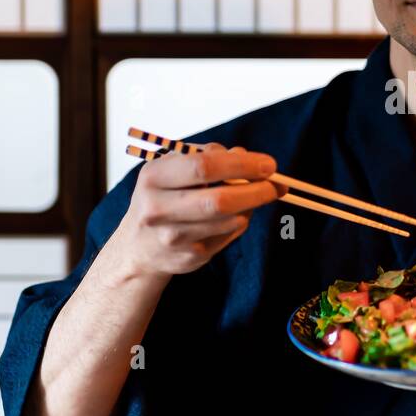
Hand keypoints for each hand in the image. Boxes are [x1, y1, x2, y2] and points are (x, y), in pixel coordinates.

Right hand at [111, 143, 287, 278]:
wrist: (138, 246)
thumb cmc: (163, 196)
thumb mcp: (174, 168)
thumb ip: (209, 157)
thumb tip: (246, 156)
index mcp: (154, 177)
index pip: (205, 167)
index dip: (242, 165)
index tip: (268, 165)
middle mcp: (158, 209)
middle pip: (220, 200)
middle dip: (257, 191)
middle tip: (277, 184)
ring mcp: (173, 237)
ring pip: (230, 220)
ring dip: (250, 207)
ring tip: (254, 197)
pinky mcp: (188, 258)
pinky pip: (228, 236)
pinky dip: (239, 223)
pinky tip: (235, 216)